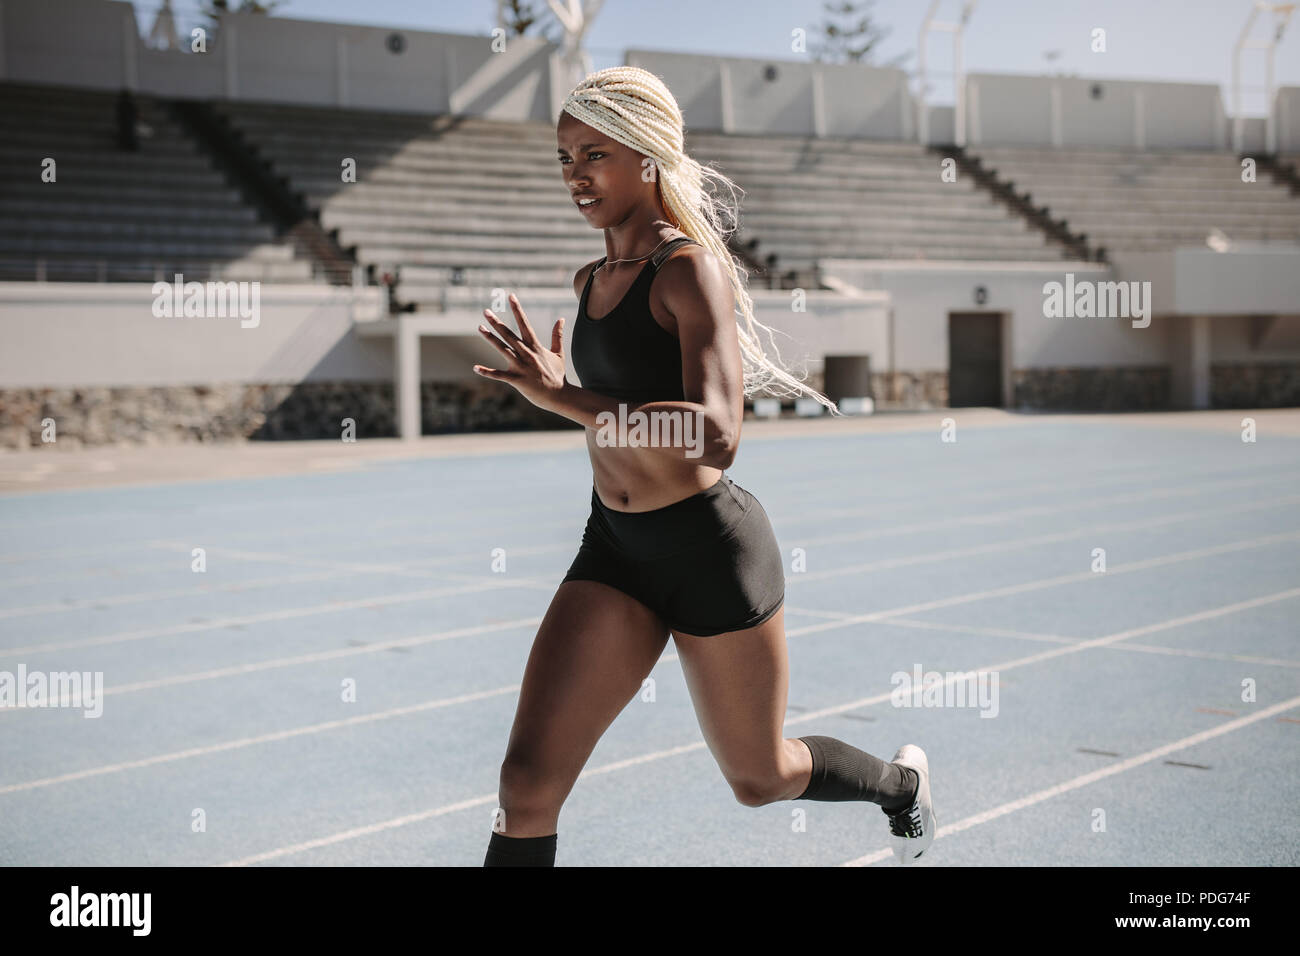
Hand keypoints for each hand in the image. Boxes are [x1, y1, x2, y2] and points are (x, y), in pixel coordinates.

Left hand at [473, 293, 567, 411]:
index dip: (517, 309)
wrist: (560, 395)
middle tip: (486, 311)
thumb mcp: (558, 353)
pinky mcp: (517, 380)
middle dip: (497, 323)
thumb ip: (557, 335)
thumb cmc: (558, 375)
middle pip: (509, 335)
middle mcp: (527, 354)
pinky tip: (475, 368)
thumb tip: (561, 319)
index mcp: (536, 347)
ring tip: (479, 328)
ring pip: (503, 350)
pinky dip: (487, 372)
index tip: (511, 296)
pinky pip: (499, 375)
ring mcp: (521, 367)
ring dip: (491, 338)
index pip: (525, 324)